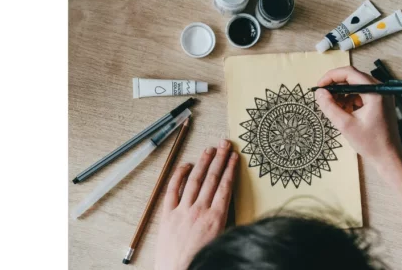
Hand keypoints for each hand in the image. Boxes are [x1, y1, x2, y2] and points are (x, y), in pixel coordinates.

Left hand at [154, 139, 237, 269]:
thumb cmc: (202, 260)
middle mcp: (200, 210)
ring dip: (203, 162)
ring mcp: (182, 211)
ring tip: (209, 149)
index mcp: (216, 218)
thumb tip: (228, 205)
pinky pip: (173, 190)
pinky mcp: (168, 215)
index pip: (225, 186)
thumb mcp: (222, 240)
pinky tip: (186, 165)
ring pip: (195, 180)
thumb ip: (225, 221)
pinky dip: (179, 176)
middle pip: (212, 178)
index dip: (230, 169)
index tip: (234, 157)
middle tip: (224, 144)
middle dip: (220, 159)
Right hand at [314, 66, 401, 160]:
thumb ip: (330, 107)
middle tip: (324, 97)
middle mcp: (381, 89)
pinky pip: (362, 94)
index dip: (331, 77)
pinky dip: (351, 99)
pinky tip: (345, 112)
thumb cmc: (371, 143)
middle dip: (336, 86)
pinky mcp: (381, 102)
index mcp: (375, 92)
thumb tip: (319, 93)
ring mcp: (383, 95)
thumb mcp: (345, 125)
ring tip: (335, 108)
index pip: (350, 73)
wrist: (388, 157)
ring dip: (343, 94)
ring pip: (357, 86)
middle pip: (353, 77)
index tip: (319, 86)